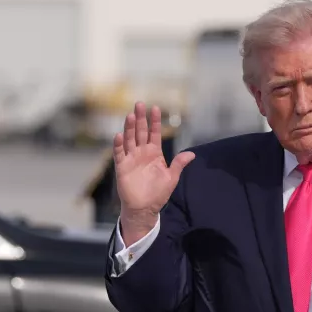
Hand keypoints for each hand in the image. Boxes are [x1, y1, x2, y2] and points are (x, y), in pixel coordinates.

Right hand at [113, 102, 194, 244]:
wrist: (144, 208)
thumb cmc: (158, 193)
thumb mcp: (171, 177)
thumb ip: (179, 164)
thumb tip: (192, 154)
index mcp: (154, 153)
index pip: (154, 133)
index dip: (155, 121)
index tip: (155, 108)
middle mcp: (142, 152)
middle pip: (140, 132)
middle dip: (140, 118)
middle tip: (139, 104)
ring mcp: (131, 158)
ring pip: (129, 139)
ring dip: (129, 128)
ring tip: (131, 115)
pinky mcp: (122, 167)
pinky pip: (119, 154)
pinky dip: (118, 145)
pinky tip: (119, 135)